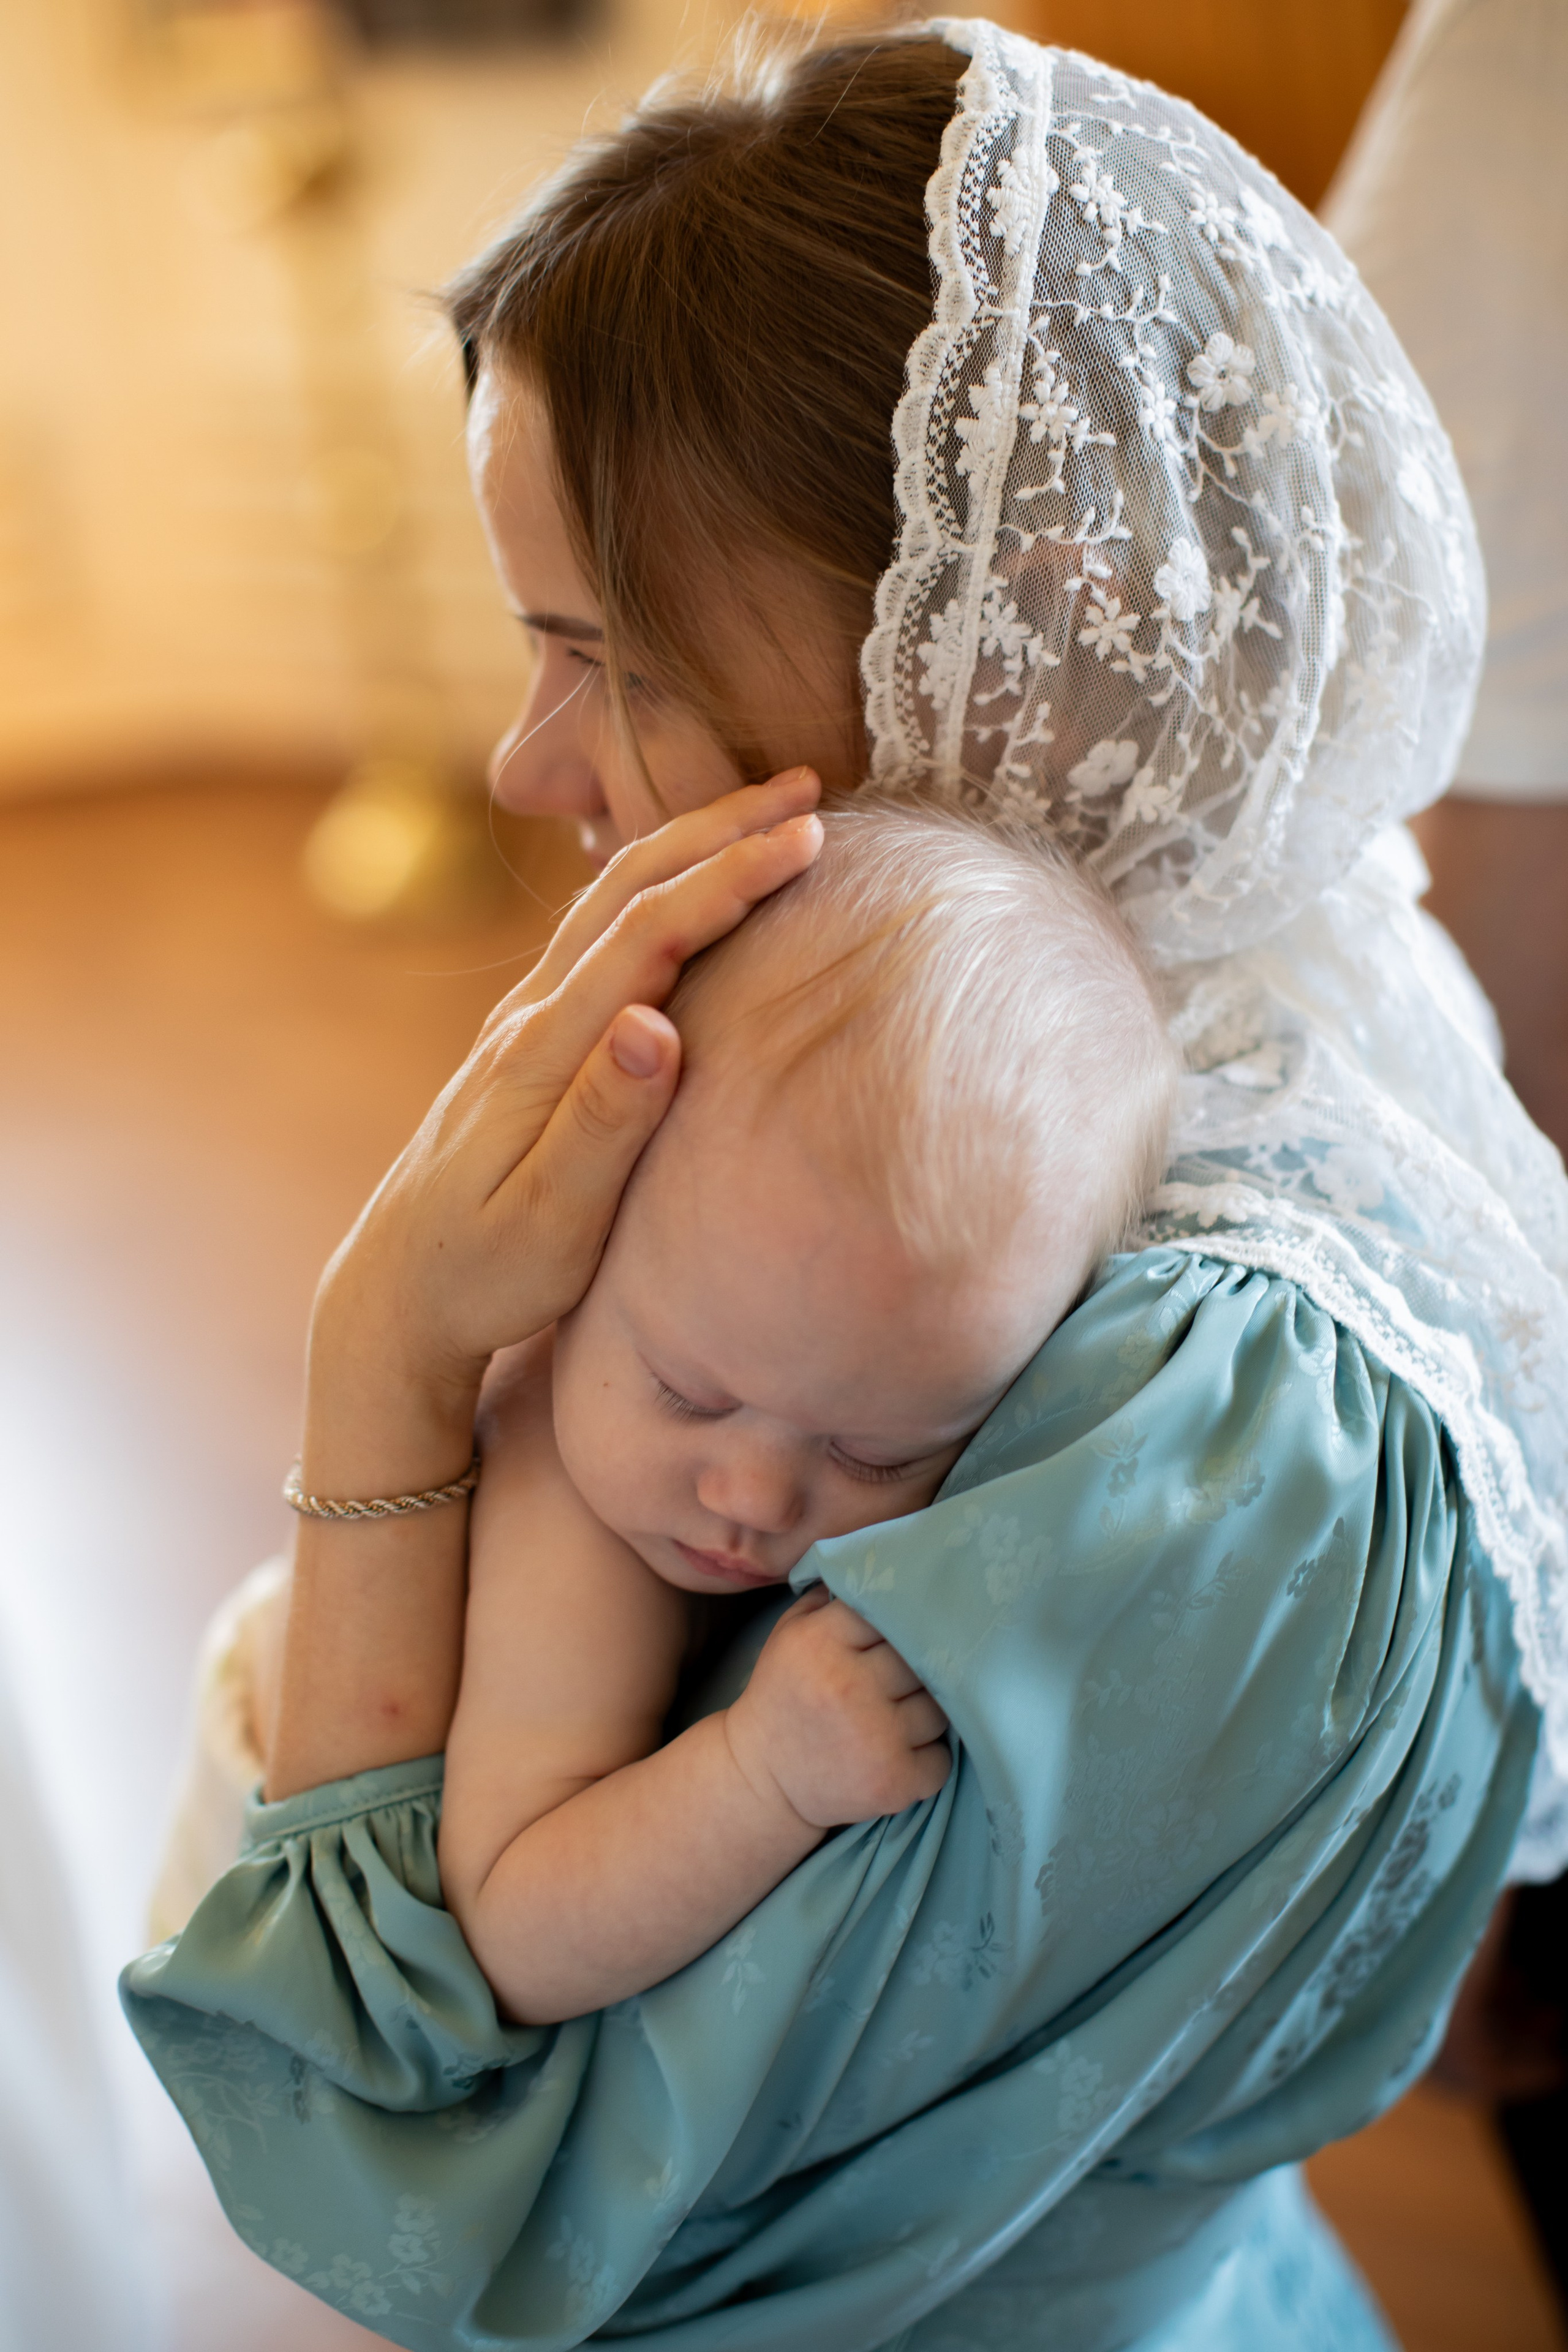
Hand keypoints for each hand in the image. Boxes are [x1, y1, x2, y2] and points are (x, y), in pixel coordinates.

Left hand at [301, 771, 822, 1495]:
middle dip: (718, 831)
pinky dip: (657, 889)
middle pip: (625, 892)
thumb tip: (652, 1024)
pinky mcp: (528, 1043)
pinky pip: (598, 937)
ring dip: (687, 848)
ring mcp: (522, 1025)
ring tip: (763, 815)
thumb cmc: (484, 1272)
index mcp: (540, 1055)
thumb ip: (602, 1123)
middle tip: (807, 786)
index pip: (646, 937)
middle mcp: (526, 1020)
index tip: (805, 837)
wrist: (399, 1292)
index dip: (727, 879)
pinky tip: (688, 885)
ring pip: (608, 904)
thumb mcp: (548, 1220)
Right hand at [723, 1588, 950, 1829]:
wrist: (761, 1779)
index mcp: (821, 1642)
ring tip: (901, 1715)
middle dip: (922, 1666)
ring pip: (940, 1707)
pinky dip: (930, 1757)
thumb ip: (831, 1596)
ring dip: (929, 1711)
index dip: (900, 1618)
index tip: (903, 1626)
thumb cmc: (785, 1696)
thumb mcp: (790, 1635)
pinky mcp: (894, 1782)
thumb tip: (885, 1565)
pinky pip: (942, 1758)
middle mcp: (849, 1686)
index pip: (888, 1608)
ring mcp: (875, 1738)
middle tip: (910, 1673)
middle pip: (923, 1658)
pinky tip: (903, 1752)